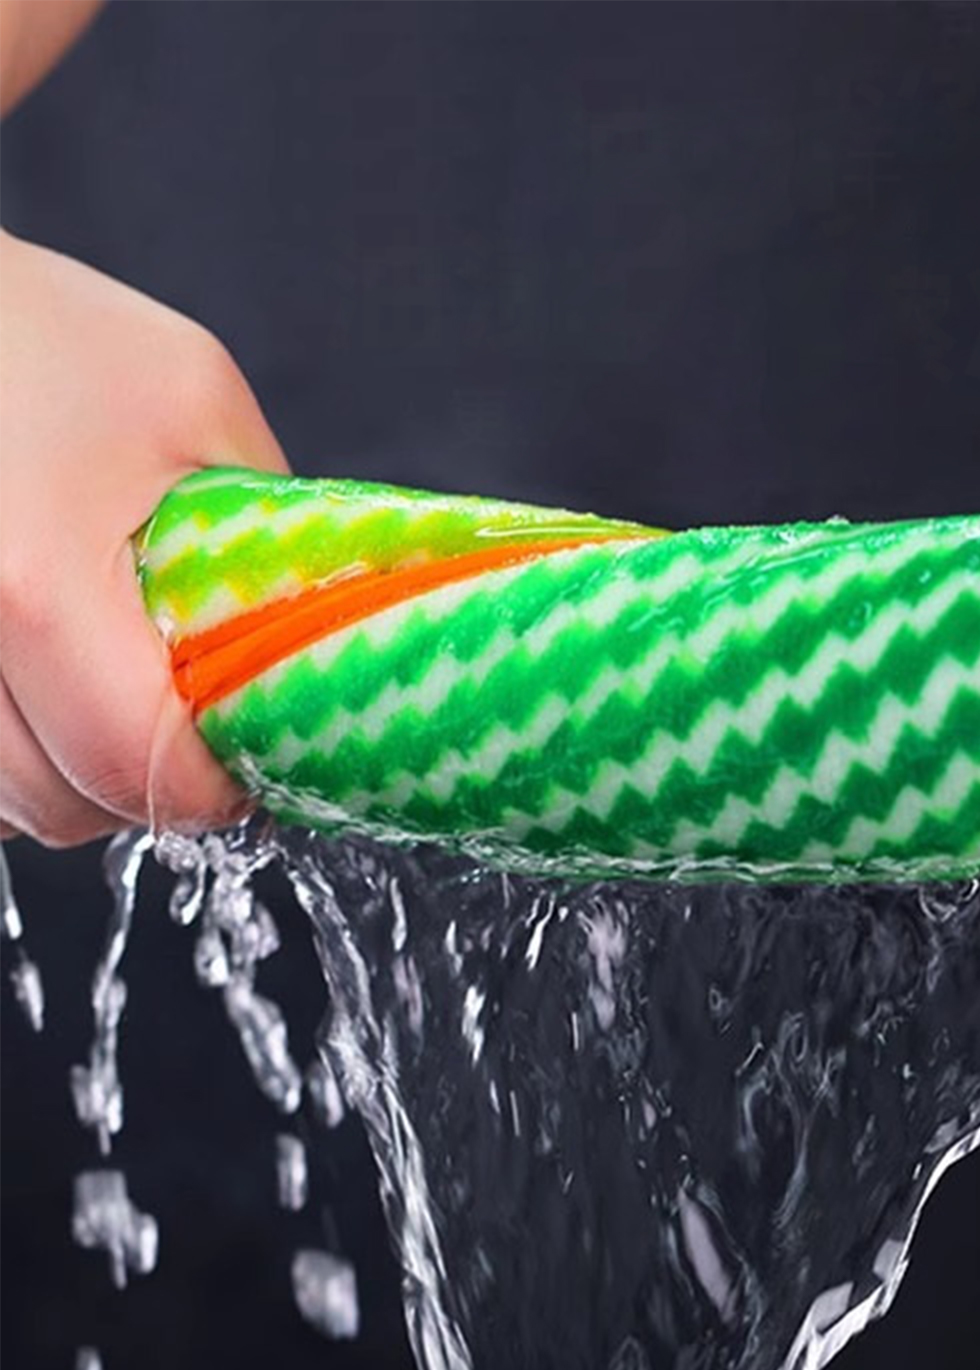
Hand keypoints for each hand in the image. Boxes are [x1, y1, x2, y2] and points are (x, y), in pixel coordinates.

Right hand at [0, 230, 287, 844]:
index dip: (218, 783)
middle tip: (198, 720)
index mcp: (33, 581)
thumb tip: (328, 628)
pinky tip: (54, 696)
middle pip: (67, 807)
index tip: (254, 748)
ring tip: (122, 695)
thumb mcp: (195, 402)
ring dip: (79, 779)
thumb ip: (266, 529)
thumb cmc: (41, 333)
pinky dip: (20, 758)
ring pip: (10, 806)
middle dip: (154, 785)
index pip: (140, 767)